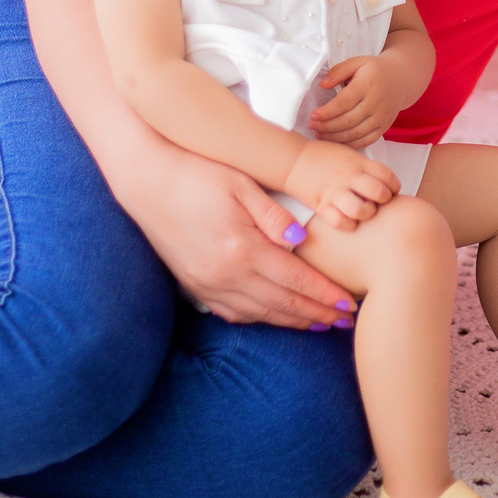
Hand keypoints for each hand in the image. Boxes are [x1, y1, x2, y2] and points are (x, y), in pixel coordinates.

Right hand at [117, 137, 357, 327]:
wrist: (147, 180)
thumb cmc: (198, 173)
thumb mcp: (241, 184)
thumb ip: (274, 216)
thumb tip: (302, 242)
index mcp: (242, 250)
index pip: (296, 282)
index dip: (326, 296)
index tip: (349, 306)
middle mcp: (225, 275)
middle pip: (282, 305)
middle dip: (317, 315)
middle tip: (344, 322)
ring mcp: (207, 285)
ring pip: (259, 314)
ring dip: (292, 321)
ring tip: (318, 323)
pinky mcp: (194, 286)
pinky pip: (233, 313)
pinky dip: (259, 318)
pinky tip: (274, 315)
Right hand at [286, 138, 399, 230]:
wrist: (293, 160)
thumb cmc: (323, 157)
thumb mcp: (349, 154)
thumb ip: (366, 167)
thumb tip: (384, 183)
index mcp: (358, 162)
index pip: (387, 175)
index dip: (394, 186)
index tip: (391, 191)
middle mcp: (349, 177)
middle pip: (378, 193)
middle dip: (384, 200)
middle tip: (379, 202)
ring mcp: (335, 192)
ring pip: (361, 209)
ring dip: (366, 213)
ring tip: (364, 211)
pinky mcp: (321, 206)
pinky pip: (340, 222)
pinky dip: (348, 225)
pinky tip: (349, 221)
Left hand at [310, 54, 407, 147]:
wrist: (401, 79)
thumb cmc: (374, 70)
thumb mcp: (357, 62)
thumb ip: (338, 71)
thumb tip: (323, 84)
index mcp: (367, 85)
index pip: (344, 102)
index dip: (327, 112)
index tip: (313, 116)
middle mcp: (376, 103)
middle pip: (348, 121)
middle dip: (327, 126)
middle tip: (312, 126)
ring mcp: (381, 117)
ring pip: (355, 134)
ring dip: (335, 137)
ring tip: (320, 134)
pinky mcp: (384, 127)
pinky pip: (366, 141)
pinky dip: (349, 144)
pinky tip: (336, 141)